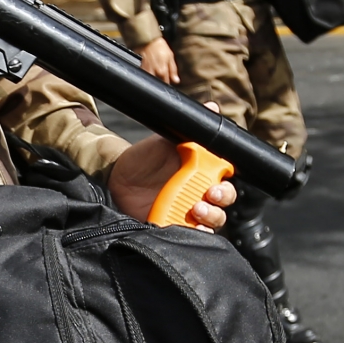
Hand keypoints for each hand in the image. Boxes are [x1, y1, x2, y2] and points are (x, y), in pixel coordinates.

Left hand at [107, 105, 236, 230]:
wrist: (117, 173)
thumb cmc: (145, 157)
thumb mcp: (166, 140)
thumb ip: (188, 129)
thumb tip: (212, 107)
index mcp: (202, 176)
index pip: (226, 186)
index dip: (226, 190)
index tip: (215, 187)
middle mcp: (197, 197)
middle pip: (221, 209)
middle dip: (218, 206)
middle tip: (206, 198)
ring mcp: (184, 213)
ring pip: (209, 224)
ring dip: (208, 220)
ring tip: (195, 212)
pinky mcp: (169, 225)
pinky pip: (187, 235)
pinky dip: (192, 234)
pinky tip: (188, 228)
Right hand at [137, 37, 179, 84]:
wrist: (148, 40)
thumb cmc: (160, 46)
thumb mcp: (171, 57)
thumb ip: (173, 70)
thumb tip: (176, 80)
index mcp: (162, 71)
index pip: (166, 83)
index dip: (168, 82)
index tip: (169, 79)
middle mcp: (153, 72)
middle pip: (157, 82)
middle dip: (160, 81)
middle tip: (162, 75)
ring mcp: (146, 70)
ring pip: (150, 79)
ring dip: (154, 78)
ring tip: (156, 71)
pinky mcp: (140, 67)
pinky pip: (144, 74)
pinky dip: (147, 74)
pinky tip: (149, 69)